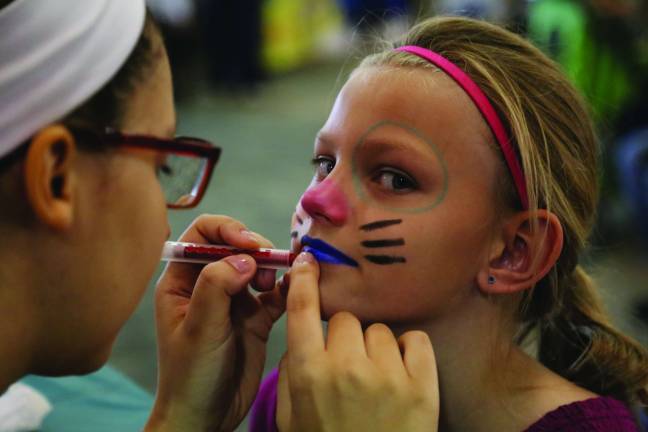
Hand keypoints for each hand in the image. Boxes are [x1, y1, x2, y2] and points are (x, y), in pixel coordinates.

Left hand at [145, 215, 285, 431]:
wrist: (206, 416)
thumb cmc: (189, 375)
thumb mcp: (199, 329)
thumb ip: (217, 287)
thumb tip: (244, 257)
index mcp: (181, 282)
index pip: (202, 235)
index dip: (226, 230)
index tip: (249, 243)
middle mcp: (207, 285)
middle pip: (234, 246)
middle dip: (253, 249)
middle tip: (266, 267)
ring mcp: (233, 301)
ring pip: (256, 266)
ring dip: (270, 268)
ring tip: (271, 286)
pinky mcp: (255, 318)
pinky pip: (274, 293)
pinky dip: (286, 288)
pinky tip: (292, 290)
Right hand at [277, 252, 439, 431]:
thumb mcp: (291, 418)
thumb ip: (290, 374)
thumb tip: (303, 342)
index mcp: (309, 373)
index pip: (302, 309)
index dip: (304, 280)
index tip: (308, 260)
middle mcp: (347, 366)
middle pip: (346, 319)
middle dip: (344, 337)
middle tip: (348, 366)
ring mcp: (388, 374)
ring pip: (380, 330)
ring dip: (376, 349)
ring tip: (376, 381)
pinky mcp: (423, 385)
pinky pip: (416, 340)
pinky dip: (410, 353)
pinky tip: (402, 375)